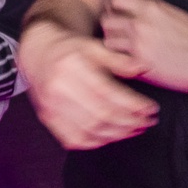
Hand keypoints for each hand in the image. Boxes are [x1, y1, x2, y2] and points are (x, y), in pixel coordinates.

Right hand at [18, 18, 158, 149]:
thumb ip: (117, 58)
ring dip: (117, 134)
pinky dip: (96, 141)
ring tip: (136, 128)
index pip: (107, 93)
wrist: (37, 54)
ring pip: (89, 130)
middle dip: (129, 122)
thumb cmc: (68, 49)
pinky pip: (74, 139)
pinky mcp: (48, 119)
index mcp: (70, 67)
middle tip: (148, 121)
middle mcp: (58, 89)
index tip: (150, 108)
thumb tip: (142, 67)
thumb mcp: (92, 46)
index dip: (132, 104)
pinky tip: (112, 135)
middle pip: (100, 115)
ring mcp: (51, 107)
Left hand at [101, 0, 187, 96]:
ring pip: (108, 43)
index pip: (117, 0)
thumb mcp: (175, 15)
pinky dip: (120, 65)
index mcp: (152, 8)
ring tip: (122, 54)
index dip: (114, 9)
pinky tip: (129, 67)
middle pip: (107, 21)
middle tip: (117, 38)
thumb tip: (138, 14)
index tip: (117, 17)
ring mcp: (140, 45)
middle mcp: (142, 24)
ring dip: (112, 48)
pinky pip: (118, 63)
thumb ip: (153, 13)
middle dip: (110, 29)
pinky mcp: (141, 66)